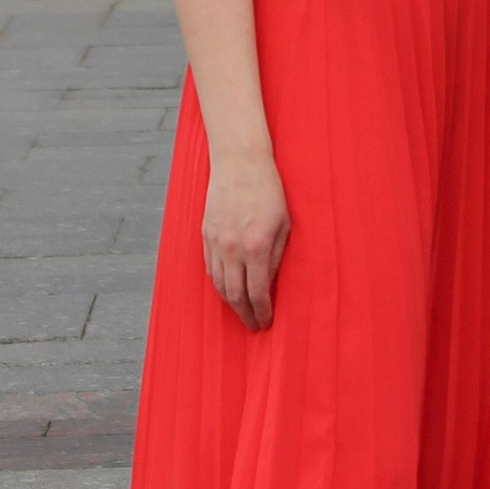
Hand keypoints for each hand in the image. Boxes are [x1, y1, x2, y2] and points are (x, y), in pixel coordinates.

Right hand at [203, 146, 290, 329]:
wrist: (239, 163)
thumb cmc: (268, 190)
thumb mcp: (284, 224)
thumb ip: (277, 257)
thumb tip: (270, 282)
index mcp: (256, 246)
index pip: (257, 292)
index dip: (262, 311)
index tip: (266, 322)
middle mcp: (232, 248)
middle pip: (235, 295)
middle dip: (245, 314)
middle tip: (253, 325)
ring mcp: (215, 242)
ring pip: (219, 284)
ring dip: (230, 303)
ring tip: (241, 312)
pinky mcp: (205, 235)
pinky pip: (210, 268)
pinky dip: (218, 284)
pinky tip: (227, 290)